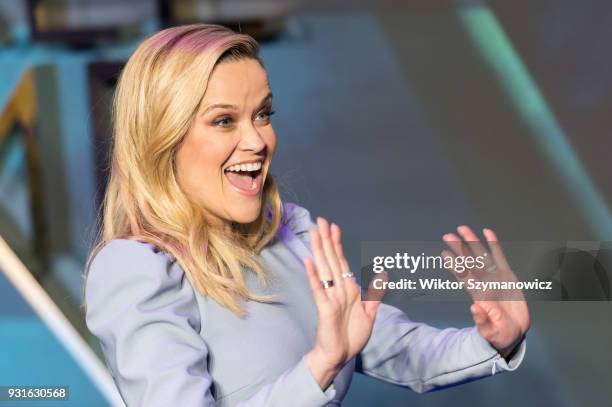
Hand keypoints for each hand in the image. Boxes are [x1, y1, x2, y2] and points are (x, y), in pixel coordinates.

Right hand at [304, 217, 383, 389]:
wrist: (339, 357)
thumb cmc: (351, 337)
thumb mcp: (369, 315)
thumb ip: (374, 296)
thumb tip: (382, 276)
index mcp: (348, 289)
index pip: (341, 261)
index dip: (337, 244)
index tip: (334, 227)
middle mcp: (337, 289)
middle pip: (331, 259)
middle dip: (326, 240)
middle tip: (321, 220)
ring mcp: (329, 297)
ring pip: (324, 268)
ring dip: (319, 250)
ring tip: (314, 233)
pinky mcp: (324, 308)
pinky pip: (318, 288)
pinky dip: (314, 274)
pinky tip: (309, 261)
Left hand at [442, 226, 529, 359]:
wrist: (513, 333)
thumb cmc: (499, 334)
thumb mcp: (491, 331)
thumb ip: (483, 321)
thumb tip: (475, 308)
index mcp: (479, 295)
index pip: (464, 277)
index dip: (454, 266)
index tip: (444, 254)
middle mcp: (484, 283)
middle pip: (469, 262)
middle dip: (459, 248)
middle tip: (447, 235)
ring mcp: (495, 278)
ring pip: (482, 256)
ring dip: (473, 242)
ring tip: (463, 229)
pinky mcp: (507, 276)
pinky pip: (500, 257)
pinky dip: (494, 244)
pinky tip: (487, 232)